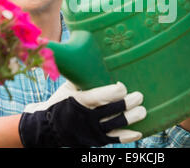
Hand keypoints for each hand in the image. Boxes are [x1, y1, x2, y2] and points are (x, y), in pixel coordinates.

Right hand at [19, 80, 145, 146]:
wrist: (46, 128)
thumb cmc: (59, 101)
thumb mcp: (67, 86)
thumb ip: (80, 74)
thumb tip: (88, 49)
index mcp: (79, 101)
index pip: (100, 96)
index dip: (115, 91)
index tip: (122, 85)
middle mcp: (86, 117)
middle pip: (112, 111)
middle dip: (129, 103)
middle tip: (139, 96)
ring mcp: (91, 130)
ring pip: (116, 125)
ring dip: (132, 118)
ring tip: (143, 111)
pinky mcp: (95, 140)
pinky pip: (114, 140)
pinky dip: (127, 137)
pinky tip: (139, 132)